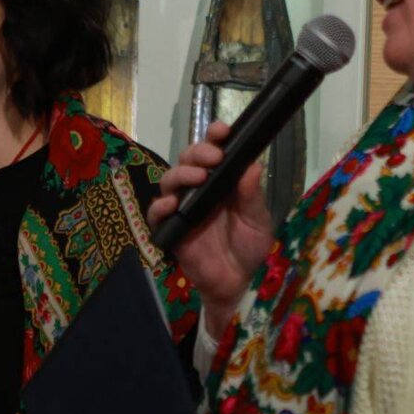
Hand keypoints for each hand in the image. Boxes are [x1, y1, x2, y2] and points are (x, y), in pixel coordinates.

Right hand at [146, 121, 275, 334]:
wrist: (237, 283)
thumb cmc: (249, 247)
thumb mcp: (257, 220)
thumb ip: (252, 195)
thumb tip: (252, 165)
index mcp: (223, 180)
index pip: (214, 150)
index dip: (214, 136)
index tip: (222, 131)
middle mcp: (200, 188)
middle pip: (188, 159)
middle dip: (198, 152)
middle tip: (214, 158)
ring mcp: (183, 207)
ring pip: (170, 180)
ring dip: (181, 174)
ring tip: (197, 178)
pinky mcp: (171, 228)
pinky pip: (156, 213)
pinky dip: (160, 206)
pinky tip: (173, 204)